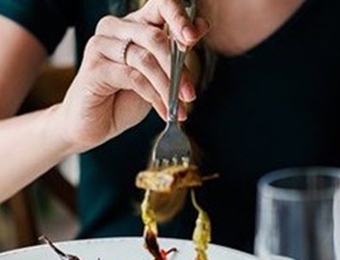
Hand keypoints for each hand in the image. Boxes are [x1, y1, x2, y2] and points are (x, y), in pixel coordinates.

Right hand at [57, 0, 208, 152]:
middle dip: (178, 69)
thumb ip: (174, 53)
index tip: (193, 38)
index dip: (179, 17)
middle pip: (155, 37)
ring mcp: (101, 45)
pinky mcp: (94, 68)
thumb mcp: (157, 76)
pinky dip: (154, 97)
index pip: (160, 5)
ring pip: (145, 59)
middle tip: (189, 94)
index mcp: (134, 24)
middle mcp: (115, 28)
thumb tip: (200, 27)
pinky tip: (164, 111)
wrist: (94, 124)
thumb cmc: (124, 99)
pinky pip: (133, 78)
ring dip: (167, 87)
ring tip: (178, 107)